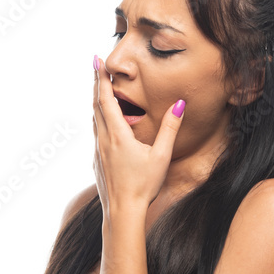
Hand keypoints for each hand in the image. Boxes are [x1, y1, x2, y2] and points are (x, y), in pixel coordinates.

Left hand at [92, 54, 184, 213]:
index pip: (105, 99)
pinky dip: (99, 120)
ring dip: (96, 102)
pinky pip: (97, 134)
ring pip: (94, 120)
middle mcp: (103, 140)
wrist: (122, 213)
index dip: (100, 78)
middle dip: (96, 84)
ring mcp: (98, 151)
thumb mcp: (161, 156)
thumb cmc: (144, 186)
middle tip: (95, 66)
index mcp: (117, 135)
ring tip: (100, 89)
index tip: (96, 60)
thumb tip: (179, 105)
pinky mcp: (97, 161)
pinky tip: (106, 123)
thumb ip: (170, 129)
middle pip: (96, 105)